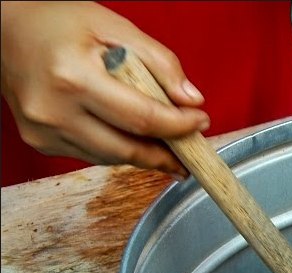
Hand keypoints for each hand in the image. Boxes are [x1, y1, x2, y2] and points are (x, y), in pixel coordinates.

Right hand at [0, 1, 209, 176]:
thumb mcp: (115, 26)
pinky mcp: (40, 141)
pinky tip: (131, 138)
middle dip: (166, 154)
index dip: (178, 126)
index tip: (200, 122)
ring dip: (144, 155)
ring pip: (111, 158)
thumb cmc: (57, 22)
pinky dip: (117, 149)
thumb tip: (192, 100)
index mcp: (74, 77)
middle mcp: (54, 110)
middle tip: (192, 151)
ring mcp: (44, 131)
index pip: (142, 118)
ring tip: (169, 149)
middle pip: (128, 150)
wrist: (4, 29)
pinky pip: (92, 155)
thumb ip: (160, 63)